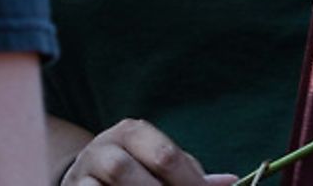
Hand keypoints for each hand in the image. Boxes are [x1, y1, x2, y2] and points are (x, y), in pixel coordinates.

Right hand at [59, 119, 237, 185]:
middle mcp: (103, 146)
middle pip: (125, 171)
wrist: (87, 174)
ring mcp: (82, 170)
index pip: (164, 156)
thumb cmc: (137, 170)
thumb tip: (229, 182)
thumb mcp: (159, 163)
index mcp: (132, 132)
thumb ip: (189, 173)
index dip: (189, 182)